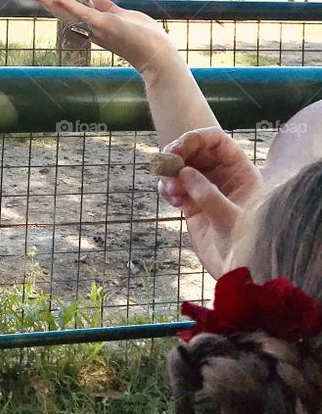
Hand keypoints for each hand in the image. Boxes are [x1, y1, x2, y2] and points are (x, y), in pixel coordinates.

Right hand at [25, 0, 179, 74]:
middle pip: (62, 12)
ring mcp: (97, 28)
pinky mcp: (106, 26)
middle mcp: (91, 28)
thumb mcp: (122, 16)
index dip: (53, 0)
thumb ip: (107, 7)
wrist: (157, 53)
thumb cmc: (143, 36)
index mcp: (93, 25)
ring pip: (68, 13)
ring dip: (50, 1)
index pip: (69, 10)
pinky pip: (85, 15)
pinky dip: (71, 6)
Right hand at [158, 127, 262, 277]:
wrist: (243, 274)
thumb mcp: (231, 220)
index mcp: (240, 172)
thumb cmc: (248, 246)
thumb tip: (185, 173)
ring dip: (170, 173)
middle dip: (178, 154)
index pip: (218, 142)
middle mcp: (223, 176)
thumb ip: (209, 195)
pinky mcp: (192, 205)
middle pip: (196, 151)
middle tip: (165, 163)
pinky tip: (170, 198)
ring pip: (182, 168)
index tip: (178, 147)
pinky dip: (168, 188)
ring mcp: (206, 190)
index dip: (197, 138)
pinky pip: (175, 187)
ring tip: (170, 189)